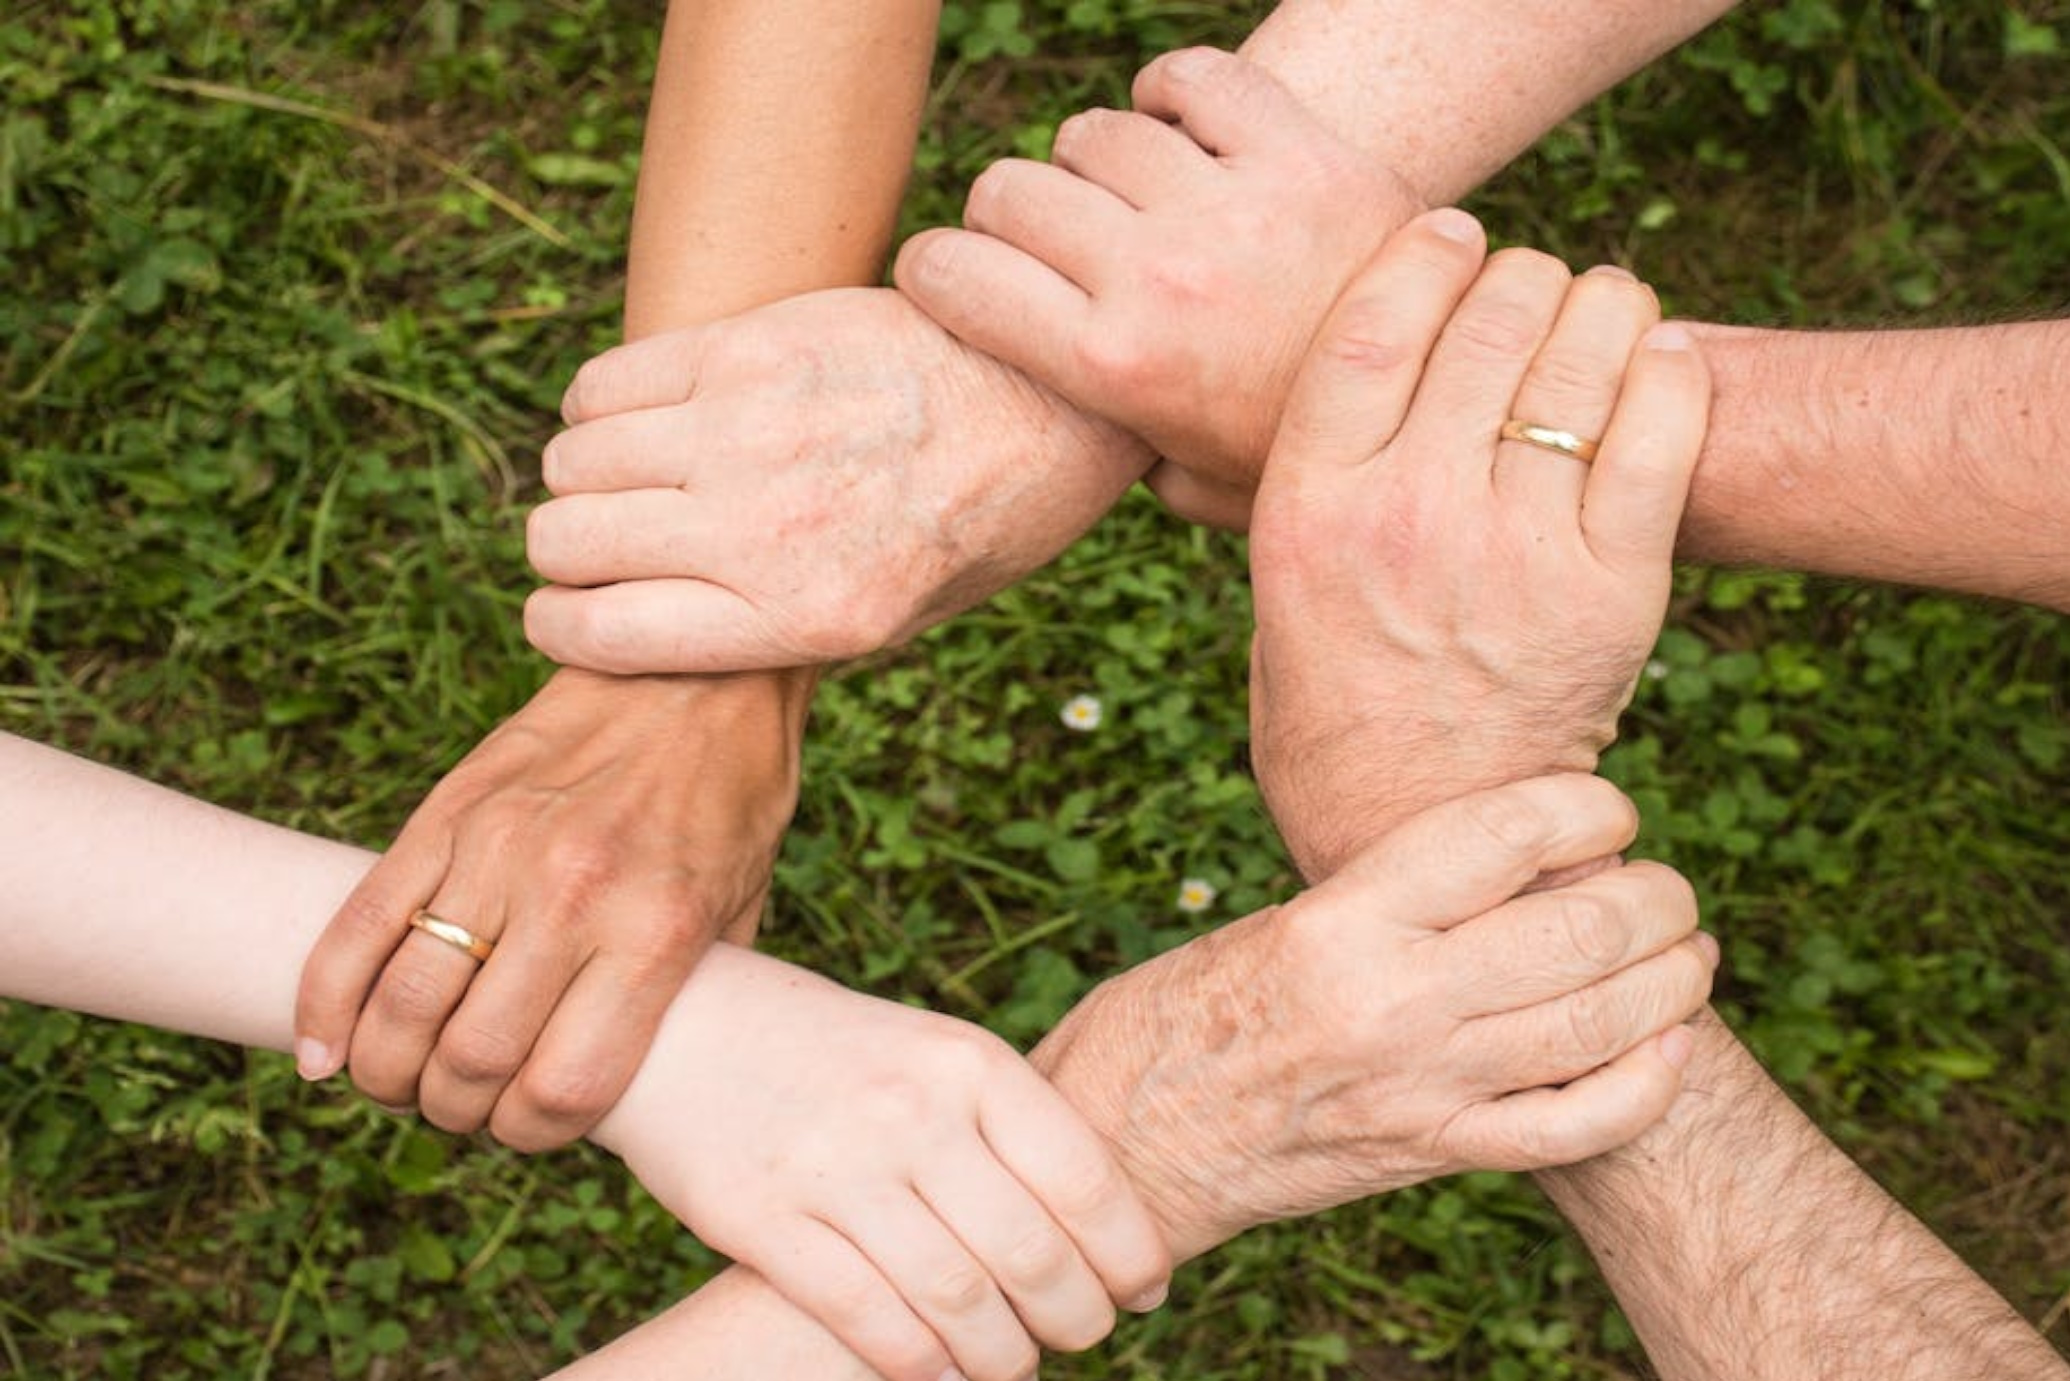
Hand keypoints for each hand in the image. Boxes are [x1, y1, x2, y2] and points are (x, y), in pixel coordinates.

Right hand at [294, 667, 808, 1148]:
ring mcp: (499, 850)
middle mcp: (573, 895)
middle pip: (472, 1060)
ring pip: (404, 1005)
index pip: (563, 1088)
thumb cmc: (732, 798)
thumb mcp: (742, 907)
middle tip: (462, 1109)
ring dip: (387, 1072)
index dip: (533, 1135)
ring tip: (400, 1083)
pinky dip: (324, 1003)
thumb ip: (690, 996)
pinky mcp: (445, 812)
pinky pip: (358, 926)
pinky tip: (323, 1050)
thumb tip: (634, 1083)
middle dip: (456, 1112)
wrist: (695, 669)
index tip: (529, 1129)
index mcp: (657, 932)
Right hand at [522, 287, 1152, 674]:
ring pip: (572, 458)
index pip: (595, 634)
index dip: (558, 623)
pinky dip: (599, 406)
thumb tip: (647, 628)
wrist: (1050, 402)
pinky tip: (646, 416)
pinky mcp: (750, 346)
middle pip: (565, 541)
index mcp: (804, 618)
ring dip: (585, 475)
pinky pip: (605, 382)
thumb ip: (774, 630)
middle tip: (609, 540)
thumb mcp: (895, 621)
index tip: (569, 609)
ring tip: (636, 475)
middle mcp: (766, 530)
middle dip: (568, 550)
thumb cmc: (974, 524)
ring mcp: (751, 430)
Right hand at [592, 945, 1171, 1380]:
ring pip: (957, 1298)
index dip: (1130, 1252)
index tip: (1146, 1291)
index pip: (1083, 1178)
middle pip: (1031, 1252)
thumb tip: (1101, 1230)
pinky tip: (942, 1374)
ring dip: (1003, 1355)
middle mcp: (910, 1111)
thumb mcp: (931, 1054)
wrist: (680, 1025)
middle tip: (1085, 1335)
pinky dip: (919, 1364)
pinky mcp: (763, 1219)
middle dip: (1077, 1317)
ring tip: (1016, 1364)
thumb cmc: (835, 1053)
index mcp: (966, 1061)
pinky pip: (866, 1317)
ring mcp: (835, 1166)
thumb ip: (1004, 1126)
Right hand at [896, 46, 1419, 528]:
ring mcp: (1233, 209)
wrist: (1449, 411)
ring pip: (1095, 131)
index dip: (934, 269)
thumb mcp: (1190, 487)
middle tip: (1051, 243)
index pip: (954, 275)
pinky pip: (1193, 78)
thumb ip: (1109, 449)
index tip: (952, 277)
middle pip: (1010, 189)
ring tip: (1132, 198)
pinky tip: (1184, 132)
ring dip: (1097, 162)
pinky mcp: (1303, 154)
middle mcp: (1160, 279)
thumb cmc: (1300, 454)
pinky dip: (1173, 93)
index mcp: (1114, 368)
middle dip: (1010, 215)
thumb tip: (1049, 424)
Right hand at [1033, 774, 1714, 1261]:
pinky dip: (1645, 1086)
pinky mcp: (1430, 1154)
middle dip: (1657, 897)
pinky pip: (1573, 1129)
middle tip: (1667, 886)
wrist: (1123, 1144)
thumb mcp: (1274, 920)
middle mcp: (1391, 1001)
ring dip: (1673, 981)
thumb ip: (1388, 894)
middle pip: (1580, 929)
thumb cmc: (1181, 1013)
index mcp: (1340, 920)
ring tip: (1689, 953)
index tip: (1609, 804)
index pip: (1506, 832)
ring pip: (1599, 1024)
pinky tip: (1669, 1047)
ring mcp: (1420, 1088)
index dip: (1589, 804)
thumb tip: (1511, 853)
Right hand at [1247, 210, 1709, 877]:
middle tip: (1535, 284)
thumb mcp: (1268, 597)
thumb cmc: (1334, 712)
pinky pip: (1662, 434)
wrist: (1420, 838)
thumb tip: (1219, 424)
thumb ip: (1276, 497)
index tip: (1455, 230)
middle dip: (1522, 276)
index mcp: (1308, 510)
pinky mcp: (1612, 593)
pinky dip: (1671, 372)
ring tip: (1604, 309)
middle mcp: (1407, 517)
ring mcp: (1514, 553)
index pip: (1372, 325)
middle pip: (1486, 323)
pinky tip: (1661, 357)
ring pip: (1580, 359)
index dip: (1425, 254)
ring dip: (1602, 306)